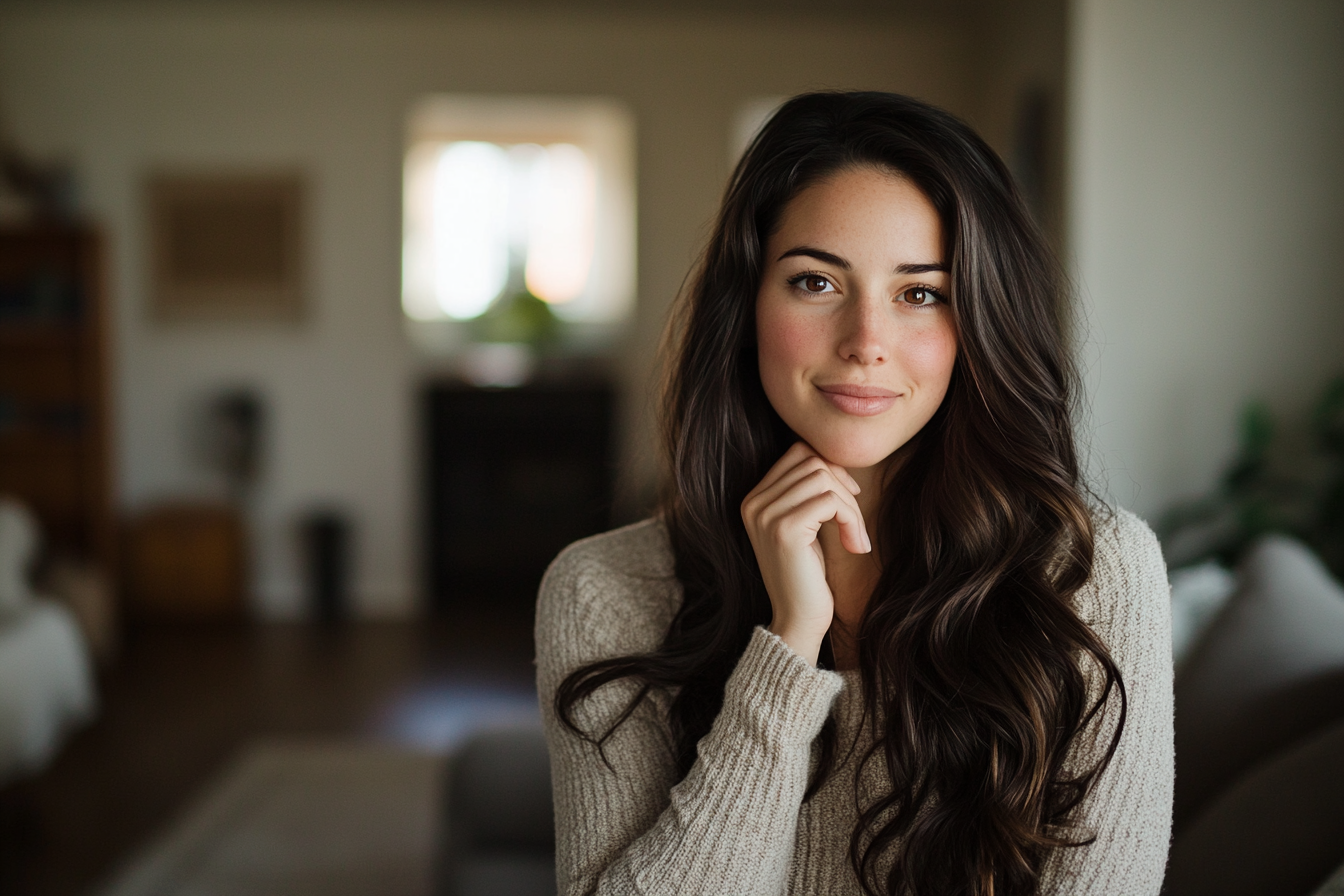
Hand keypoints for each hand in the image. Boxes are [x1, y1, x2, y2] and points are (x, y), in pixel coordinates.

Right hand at [740, 441, 869, 664]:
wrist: (797, 620)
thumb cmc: (806, 575)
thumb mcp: (804, 526)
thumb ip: (808, 493)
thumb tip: (835, 463)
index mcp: (754, 499)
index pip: (798, 452)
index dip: (831, 469)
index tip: (848, 499)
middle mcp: (754, 503)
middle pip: (813, 462)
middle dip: (844, 488)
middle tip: (854, 523)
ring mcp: (766, 515)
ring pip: (824, 479)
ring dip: (851, 507)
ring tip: (855, 537)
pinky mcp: (785, 530)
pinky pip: (830, 502)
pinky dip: (851, 519)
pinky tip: (855, 545)